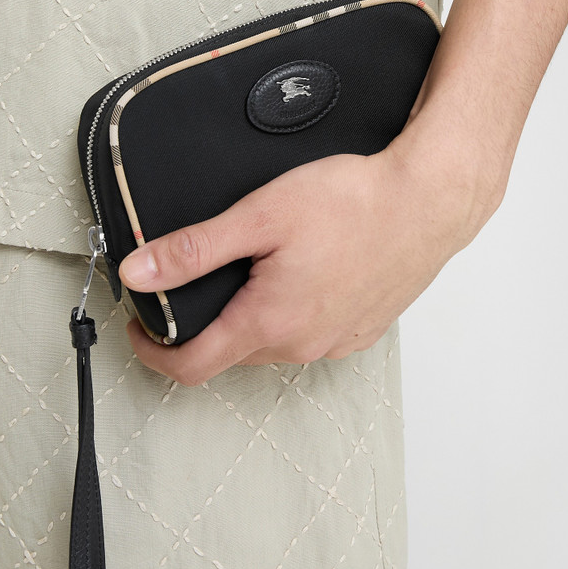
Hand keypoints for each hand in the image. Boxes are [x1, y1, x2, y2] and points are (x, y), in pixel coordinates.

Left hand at [119, 116, 504, 385]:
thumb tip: (138, 273)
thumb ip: (193, 250)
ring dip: (248, 322)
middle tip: (196, 285)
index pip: (192, 366)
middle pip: (231, 354)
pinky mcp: (360, 332)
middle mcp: (302, 344)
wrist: (429, 202)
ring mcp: (335, 342)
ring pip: (271, 346)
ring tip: (252, 275)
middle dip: (203, 329)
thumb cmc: (353, 203)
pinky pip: (308, 338)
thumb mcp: (260, 217)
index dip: (154, 353)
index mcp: (270, 322)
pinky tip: (299, 280)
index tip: (141, 328)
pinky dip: (288, 319)